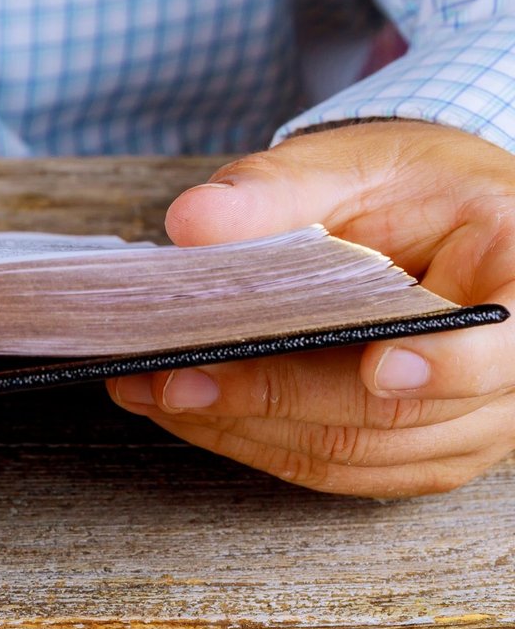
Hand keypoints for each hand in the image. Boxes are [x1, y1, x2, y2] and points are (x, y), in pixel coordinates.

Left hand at [108, 120, 514, 496]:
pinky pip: (335, 466)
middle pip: (396, 413)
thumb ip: (277, 190)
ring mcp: (471, 422)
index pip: (502, 342)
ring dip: (243, 429)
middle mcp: (513, 364)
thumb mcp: (352, 162)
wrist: (431, 220)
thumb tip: (193, 223)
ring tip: (151, 391)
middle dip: (274, 398)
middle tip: (173, 378)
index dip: (444, 366)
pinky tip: (187, 410)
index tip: (381, 367)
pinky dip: (253, 441)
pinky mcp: (419, 452)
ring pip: (354, 452)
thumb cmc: (407, 187)